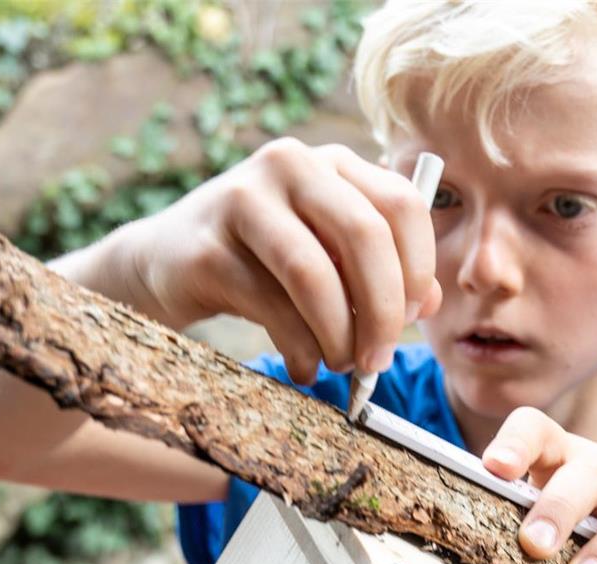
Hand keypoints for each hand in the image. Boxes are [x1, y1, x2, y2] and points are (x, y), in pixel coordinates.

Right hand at [127, 138, 440, 382]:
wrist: (165, 263)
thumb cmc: (262, 263)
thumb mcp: (328, 256)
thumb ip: (381, 270)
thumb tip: (431, 302)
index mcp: (331, 163)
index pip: (402, 205)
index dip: (417, 270)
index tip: (412, 319)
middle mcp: (289, 166)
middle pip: (365, 236)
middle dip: (384, 310)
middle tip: (380, 359)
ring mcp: (242, 200)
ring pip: (316, 274)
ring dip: (339, 335)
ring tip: (341, 365)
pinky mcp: (207, 247)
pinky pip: (272, 308)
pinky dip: (300, 350)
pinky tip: (304, 367)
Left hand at [482, 408, 596, 563]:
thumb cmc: (579, 544)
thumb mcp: (544, 531)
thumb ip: (511, 527)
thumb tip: (465, 555)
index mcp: (564, 460)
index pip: (536, 430)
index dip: (515, 444)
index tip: (494, 469)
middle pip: (589, 470)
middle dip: (561, 506)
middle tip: (536, 545)